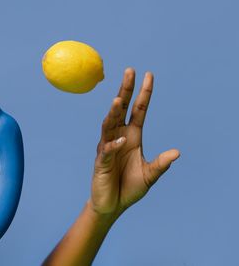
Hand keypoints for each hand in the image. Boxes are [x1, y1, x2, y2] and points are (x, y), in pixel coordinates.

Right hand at [90, 68, 179, 214]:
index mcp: (133, 136)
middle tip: (129, 71)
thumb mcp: (149, 175)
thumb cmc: (128, 187)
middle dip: (125, 90)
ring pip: (109, 125)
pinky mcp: (101, 162)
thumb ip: (161, 164)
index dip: (144, 93)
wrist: (112, 205)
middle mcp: (119, 137)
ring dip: (113, 113)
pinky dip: (113, 146)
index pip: (139, 110)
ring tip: (118, 100)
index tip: (148, 75)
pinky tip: (120, 141)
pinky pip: (107, 150)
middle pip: (121, 110)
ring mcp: (108, 147)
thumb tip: (176, 153)